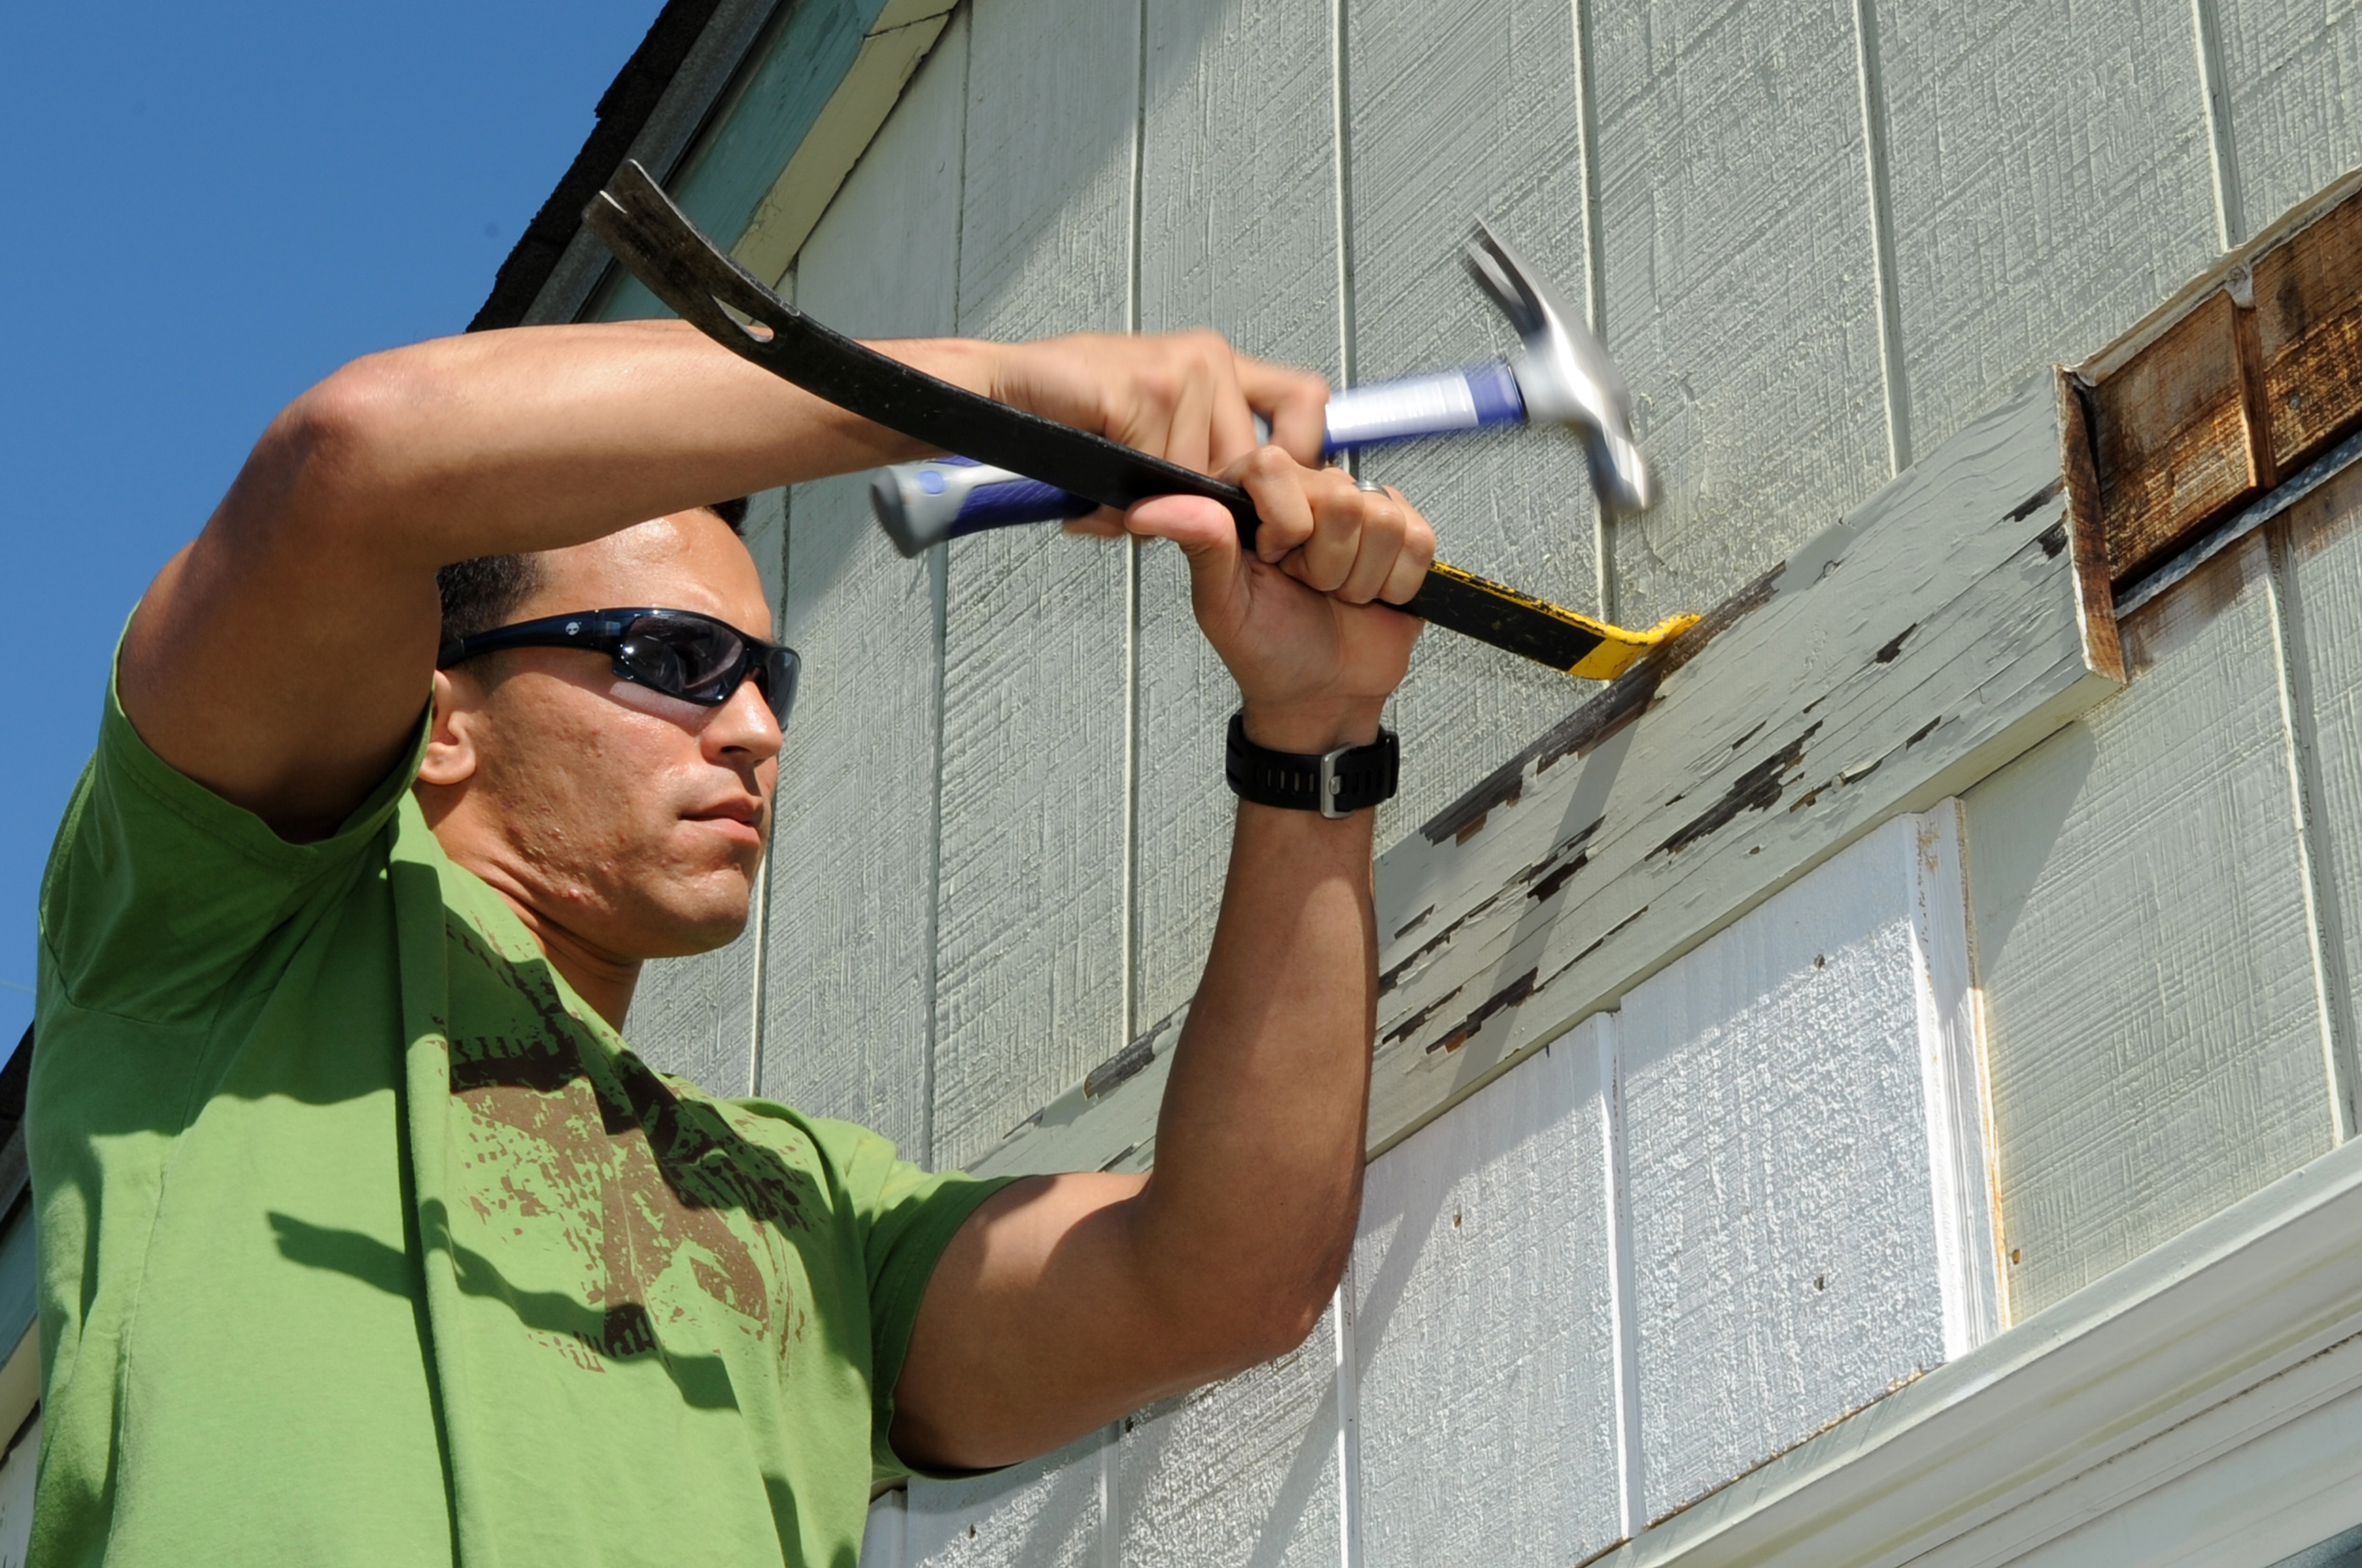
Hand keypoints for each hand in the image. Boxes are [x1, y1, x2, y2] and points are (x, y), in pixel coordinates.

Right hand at [983, 331, 1330, 531]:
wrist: (1004, 392)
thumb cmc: (1072, 412)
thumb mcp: (1155, 431)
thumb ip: (1202, 461)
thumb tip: (1247, 517)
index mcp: (1216, 363)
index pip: (1306, 400)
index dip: (1302, 454)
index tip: (1277, 492)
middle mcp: (1205, 359)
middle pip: (1248, 462)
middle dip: (1205, 498)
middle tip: (1155, 493)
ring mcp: (1177, 372)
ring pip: (1198, 477)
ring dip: (1151, 495)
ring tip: (1112, 471)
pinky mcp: (1141, 390)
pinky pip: (1156, 472)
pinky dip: (1121, 489)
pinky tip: (1096, 461)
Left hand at [1126, 451, 1433, 752]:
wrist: (1323, 697)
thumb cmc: (1268, 655)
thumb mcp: (1223, 605)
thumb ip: (1200, 545)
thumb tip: (1152, 507)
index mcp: (1255, 502)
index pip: (1275, 466)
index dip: (1283, 522)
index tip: (1275, 560)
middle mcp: (1307, 498)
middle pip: (1339, 495)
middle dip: (1324, 561)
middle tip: (1307, 586)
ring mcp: (1360, 515)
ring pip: (1381, 518)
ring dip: (1359, 577)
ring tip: (1336, 594)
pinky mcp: (1405, 536)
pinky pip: (1418, 539)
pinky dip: (1396, 582)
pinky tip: (1371, 594)